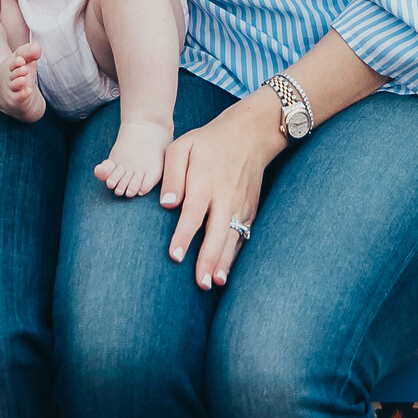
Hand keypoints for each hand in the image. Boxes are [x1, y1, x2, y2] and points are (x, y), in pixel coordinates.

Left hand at [158, 90, 284, 289]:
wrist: (250, 134)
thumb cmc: (208, 141)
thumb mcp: (182, 147)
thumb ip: (171, 174)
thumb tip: (167, 204)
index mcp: (205, 181)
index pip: (193, 213)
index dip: (184, 236)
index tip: (175, 256)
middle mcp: (225, 196)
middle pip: (217, 232)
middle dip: (209, 259)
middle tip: (201, 282)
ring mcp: (241, 204)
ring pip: (232, 238)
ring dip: (224, 262)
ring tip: (214, 283)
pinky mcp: (250, 209)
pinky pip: (243, 235)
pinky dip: (236, 254)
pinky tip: (226, 271)